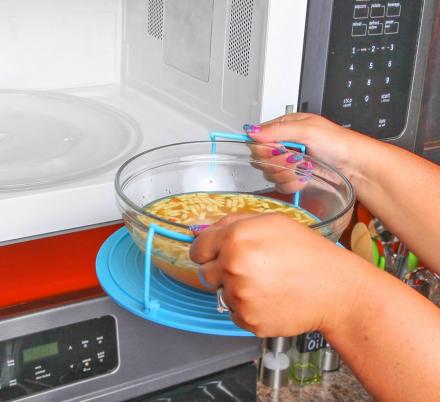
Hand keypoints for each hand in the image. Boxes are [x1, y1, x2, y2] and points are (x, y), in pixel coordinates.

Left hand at [190, 213, 364, 336]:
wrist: (334, 288)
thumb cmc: (307, 252)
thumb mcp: (272, 222)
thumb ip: (234, 223)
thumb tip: (208, 232)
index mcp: (236, 239)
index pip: (197, 249)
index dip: (205, 251)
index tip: (212, 255)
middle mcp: (233, 268)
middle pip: (204, 274)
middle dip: (219, 271)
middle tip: (246, 269)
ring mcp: (240, 296)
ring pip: (221, 294)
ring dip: (236, 290)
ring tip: (265, 283)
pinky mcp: (248, 320)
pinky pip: (235, 313)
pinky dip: (247, 308)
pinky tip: (269, 298)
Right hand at [246, 113, 372, 185]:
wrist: (355, 166)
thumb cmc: (338, 143)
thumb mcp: (308, 129)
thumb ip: (278, 130)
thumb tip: (252, 131)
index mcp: (285, 127)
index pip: (258, 139)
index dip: (264, 148)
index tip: (277, 150)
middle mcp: (284, 145)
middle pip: (261, 158)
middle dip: (278, 162)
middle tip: (295, 158)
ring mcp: (288, 163)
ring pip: (270, 173)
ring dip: (288, 173)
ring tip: (304, 167)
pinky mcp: (293, 178)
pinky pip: (280, 185)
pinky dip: (292, 183)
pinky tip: (304, 177)